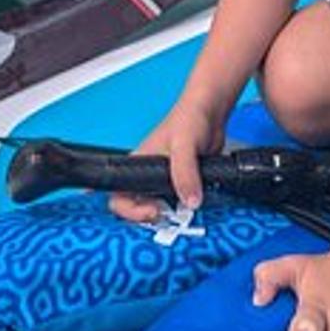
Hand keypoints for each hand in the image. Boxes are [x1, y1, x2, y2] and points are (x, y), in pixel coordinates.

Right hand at [110, 103, 223, 222]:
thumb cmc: (189, 118)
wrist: (211, 112)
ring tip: (183, 216)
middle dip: (150, 218)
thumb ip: (184, 173)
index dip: (130, 211)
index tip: (152, 212)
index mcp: (138, 164)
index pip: (118, 197)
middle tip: (168, 218)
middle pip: (137, 208)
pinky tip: (194, 207)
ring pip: (158, 208)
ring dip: (169, 217)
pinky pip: (178, 204)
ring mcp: (165, 180)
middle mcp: (148, 175)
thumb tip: (190, 201)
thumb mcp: (184, 146)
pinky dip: (185, 211)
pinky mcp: (182, 183)